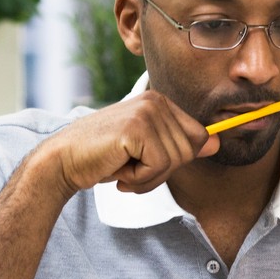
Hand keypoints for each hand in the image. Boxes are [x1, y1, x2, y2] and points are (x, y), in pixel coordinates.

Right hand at [44, 91, 219, 196]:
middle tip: (129, 167)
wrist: (63, 161)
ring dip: (148, 177)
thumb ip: (179, 146)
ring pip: (175, 161)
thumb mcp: (146, 151)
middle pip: (189, 151)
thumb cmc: (103, 157)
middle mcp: (156, 100)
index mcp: (160, 102)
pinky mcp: (136, 128)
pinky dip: (138, 178)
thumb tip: (216, 143)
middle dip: (161, 171)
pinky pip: (158, 166)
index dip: (175, 159)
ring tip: (121, 166)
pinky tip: (116, 168)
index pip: (197, 136)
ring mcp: (146, 111)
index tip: (145, 160)